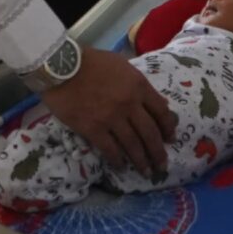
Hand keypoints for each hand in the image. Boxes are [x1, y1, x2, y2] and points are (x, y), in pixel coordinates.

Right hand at [38, 47, 176, 178]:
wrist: (61, 66)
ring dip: (141, 161)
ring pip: (133, 145)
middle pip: (150, 133)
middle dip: (158, 152)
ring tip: (146, 172)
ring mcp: (112, 118)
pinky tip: (121, 166)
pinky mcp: (93, 129)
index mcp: (138, 86)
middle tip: (162, 165)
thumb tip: (157, 102)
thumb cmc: (91, 61)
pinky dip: (117, 160)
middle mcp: (129, 104)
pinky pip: (110, 149)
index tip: (171, 139)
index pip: (161, 111)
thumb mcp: (122, 65)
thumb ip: (139, 84)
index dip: (168, 128)